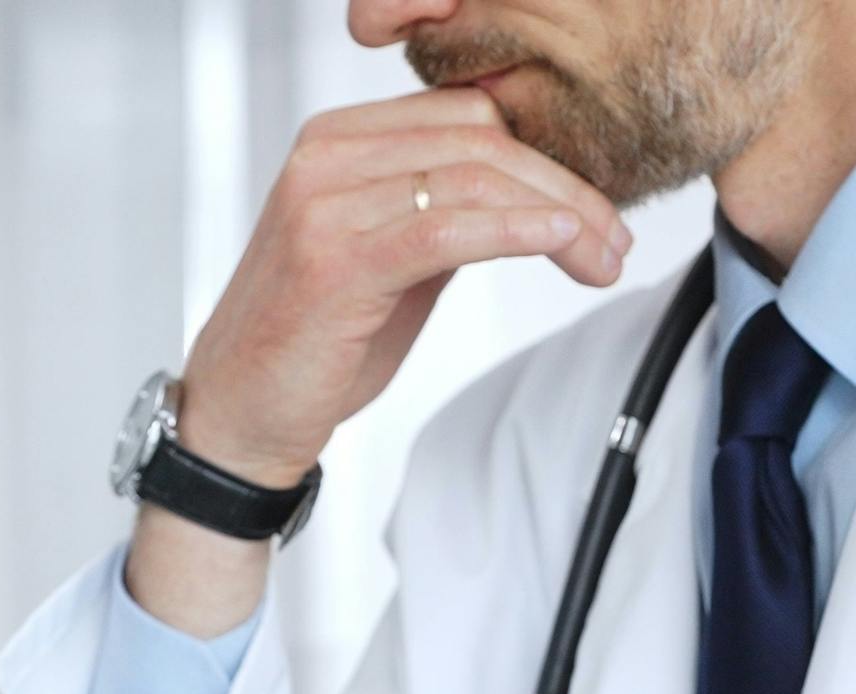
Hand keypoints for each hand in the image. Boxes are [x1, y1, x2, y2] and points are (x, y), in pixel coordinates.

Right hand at [178, 87, 630, 486]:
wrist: (240, 416)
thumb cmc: (313, 345)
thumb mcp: (389, 262)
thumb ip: (443, 214)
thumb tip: (529, 197)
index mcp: (336, 141)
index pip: (465, 114)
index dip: (545, 155)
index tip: (595, 208)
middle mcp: (324, 156)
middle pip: (479, 138)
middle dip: (566, 186)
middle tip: (615, 239)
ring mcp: (324, 203)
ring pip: (472, 178)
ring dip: (558, 216)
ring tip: (603, 258)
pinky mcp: (334, 260)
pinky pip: (445, 227)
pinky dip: (516, 229)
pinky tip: (560, 242)